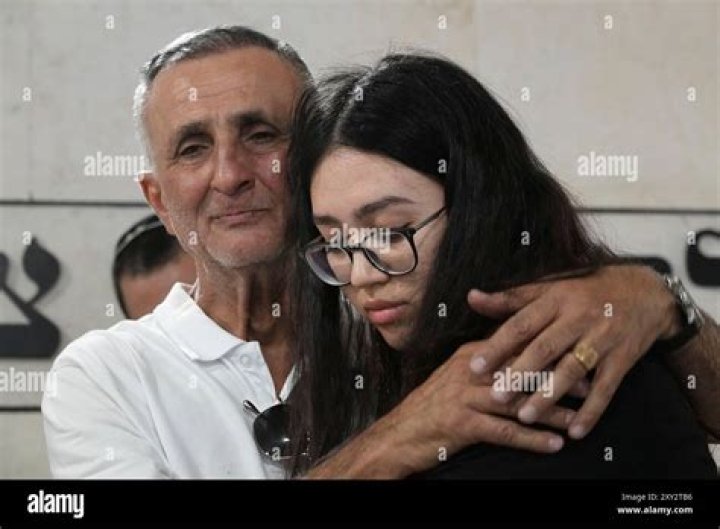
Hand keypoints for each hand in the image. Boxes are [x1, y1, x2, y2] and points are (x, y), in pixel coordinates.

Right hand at [379, 341, 569, 474]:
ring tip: (577, 418)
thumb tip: (515, 355)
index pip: (515, 347)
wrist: (400, 433)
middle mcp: (470, 372)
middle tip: (588, 385)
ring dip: (551, 411)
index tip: (575, 354)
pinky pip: (505, 432)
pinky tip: (553, 444)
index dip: (548, 351)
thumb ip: (485, 364)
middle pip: (522, 371)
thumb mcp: (455, 376)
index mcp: (472, 356)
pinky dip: (532, 439)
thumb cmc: (431, 405)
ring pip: (518, 401)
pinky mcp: (464, 424)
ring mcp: (466, 397)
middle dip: (557, 378)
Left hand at [466, 264, 677, 439]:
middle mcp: (579, 318)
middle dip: (519, 374)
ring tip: (525, 416)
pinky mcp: (623, 359)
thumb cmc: (587, 289)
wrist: (647, 292)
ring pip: (572, 370)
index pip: (521, 324)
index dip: (498, 346)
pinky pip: (606, 388)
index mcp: (556, 299)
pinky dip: (591, 411)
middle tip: (496, 396)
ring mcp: (603, 339)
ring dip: (548, 395)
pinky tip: (574, 430)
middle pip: (545, 348)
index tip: (476, 366)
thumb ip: (511, 298)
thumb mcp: (550, 286)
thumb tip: (471, 297)